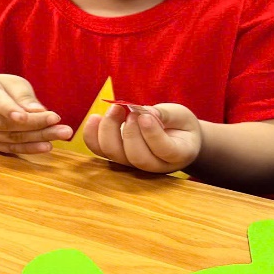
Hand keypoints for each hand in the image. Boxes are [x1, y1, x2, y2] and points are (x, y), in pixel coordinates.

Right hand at [0, 74, 72, 154]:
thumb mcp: (9, 82)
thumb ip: (23, 96)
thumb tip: (39, 111)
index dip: (12, 109)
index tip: (34, 114)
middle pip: (4, 123)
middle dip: (36, 125)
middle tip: (63, 126)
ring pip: (8, 138)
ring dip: (37, 138)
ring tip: (62, 134)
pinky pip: (8, 149)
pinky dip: (28, 148)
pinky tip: (47, 146)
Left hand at [82, 103, 201, 172]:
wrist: (175, 137)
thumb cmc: (180, 125)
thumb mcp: (181, 116)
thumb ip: (166, 114)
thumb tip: (144, 112)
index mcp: (178, 154)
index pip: (164, 150)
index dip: (153, 134)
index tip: (145, 115)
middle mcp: (155, 165)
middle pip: (137, 157)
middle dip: (130, 131)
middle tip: (132, 111)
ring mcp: (133, 164)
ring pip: (115, 155)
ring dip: (110, 129)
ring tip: (116, 109)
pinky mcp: (116, 157)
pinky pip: (99, 150)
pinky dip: (92, 135)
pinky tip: (95, 117)